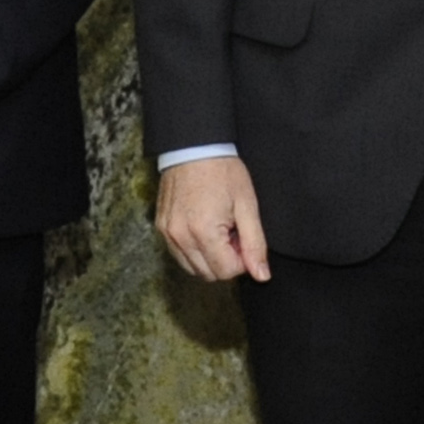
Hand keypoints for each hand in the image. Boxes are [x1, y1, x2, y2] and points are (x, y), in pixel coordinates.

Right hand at [155, 155, 270, 281]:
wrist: (194, 147)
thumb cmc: (223, 171)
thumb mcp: (247, 205)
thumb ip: (255, 243)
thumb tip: (262, 275)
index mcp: (203, 232)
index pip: (226, 271)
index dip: (242, 258)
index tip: (244, 236)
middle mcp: (180, 238)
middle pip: (209, 274)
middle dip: (226, 259)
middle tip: (233, 231)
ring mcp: (167, 234)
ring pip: (193, 268)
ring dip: (210, 256)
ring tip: (219, 227)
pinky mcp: (161, 229)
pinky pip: (180, 255)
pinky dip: (195, 250)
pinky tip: (204, 227)